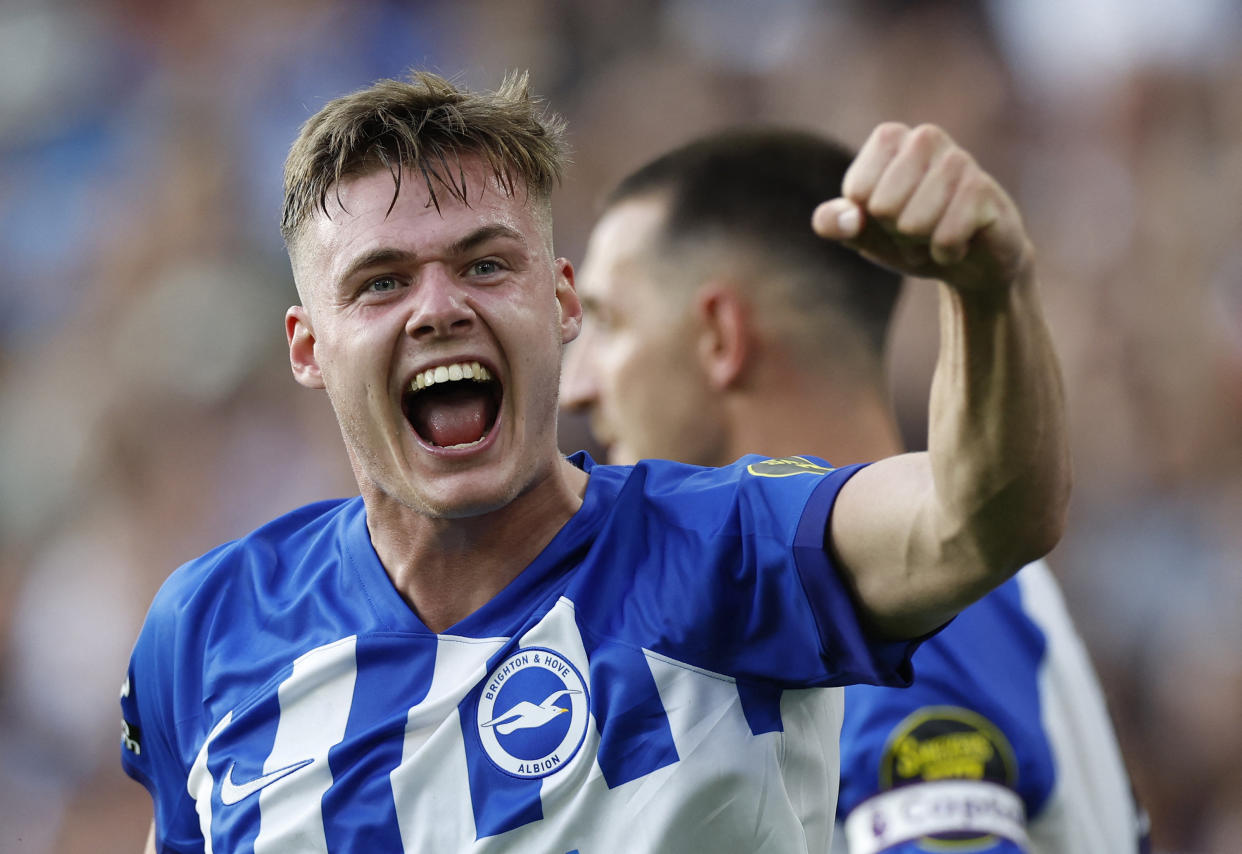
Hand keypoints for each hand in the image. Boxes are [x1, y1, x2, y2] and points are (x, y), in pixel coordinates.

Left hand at [813, 123, 1032, 293]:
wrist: (968, 261)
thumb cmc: (908, 238)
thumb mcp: (862, 233)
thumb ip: (834, 223)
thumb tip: (841, 220)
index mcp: (889, 138)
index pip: (857, 192)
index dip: (868, 218)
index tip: (889, 216)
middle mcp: (924, 138)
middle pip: (883, 207)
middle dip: (896, 233)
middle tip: (916, 229)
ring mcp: (959, 160)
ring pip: (914, 224)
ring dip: (921, 245)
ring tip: (936, 234)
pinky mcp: (984, 190)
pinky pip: (944, 238)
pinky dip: (946, 253)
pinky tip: (960, 243)